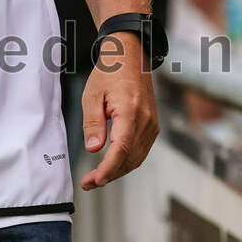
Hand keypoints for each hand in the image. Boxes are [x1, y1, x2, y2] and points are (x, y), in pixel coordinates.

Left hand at [80, 33, 158, 190]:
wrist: (130, 59)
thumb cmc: (109, 73)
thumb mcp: (92, 94)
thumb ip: (93, 122)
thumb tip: (93, 149)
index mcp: (131, 113)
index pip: (122, 150)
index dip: (109, 168)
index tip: (96, 180)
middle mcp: (146, 123)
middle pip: (130, 159)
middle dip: (110, 174)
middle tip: (89, 183)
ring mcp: (152, 126)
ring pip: (136, 158)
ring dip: (117, 171)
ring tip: (96, 178)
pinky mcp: (152, 127)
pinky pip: (140, 151)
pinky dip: (126, 161)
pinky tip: (111, 164)